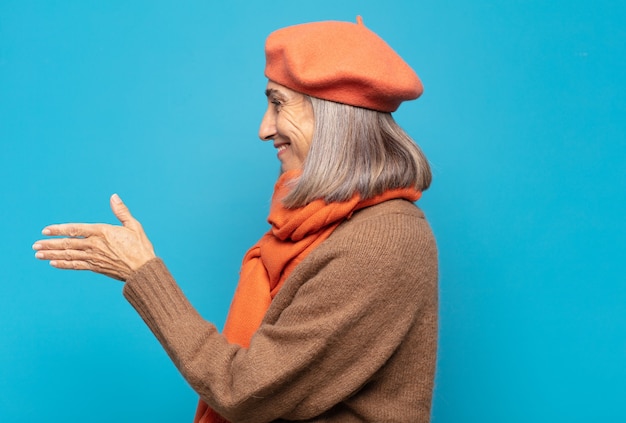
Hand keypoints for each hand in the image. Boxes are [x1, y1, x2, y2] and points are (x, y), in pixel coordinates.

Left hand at [33, 194, 156, 280]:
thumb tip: (114, 197)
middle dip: (50, 244)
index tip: (46, 230)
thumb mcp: (133, 225)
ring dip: (52, 254)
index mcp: (102, 232)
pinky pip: (76, 265)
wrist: (143, 269)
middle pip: (68, 243)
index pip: (75, 229)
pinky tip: (53, 263)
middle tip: (35, 245)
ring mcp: (94, 257)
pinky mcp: (96, 267)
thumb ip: (121, 211)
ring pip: (69, 255)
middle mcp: (95, 245)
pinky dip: (64, 264)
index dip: (59, 229)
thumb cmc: (140, 247)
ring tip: (38, 254)